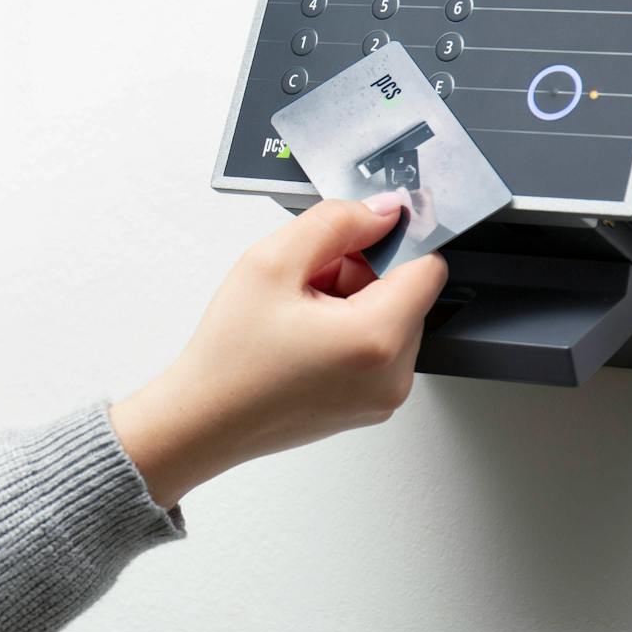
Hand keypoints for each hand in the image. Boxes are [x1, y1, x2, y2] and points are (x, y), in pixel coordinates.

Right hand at [109, 193, 448, 508]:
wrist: (203, 420)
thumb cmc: (229, 358)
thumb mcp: (272, 261)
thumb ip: (336, 221)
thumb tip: (382, 211)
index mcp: (376, 340)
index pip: (428, 266)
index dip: (389, 242)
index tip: (353, 239)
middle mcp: (392, 376)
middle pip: (406, 292)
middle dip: (361, 274)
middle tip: (306, 283)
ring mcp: (383, 397)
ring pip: (391, 319)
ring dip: (352, 302)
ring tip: (299, 314)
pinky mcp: (369, 405)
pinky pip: (377, 349)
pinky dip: (347, 332)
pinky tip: (303, 337)